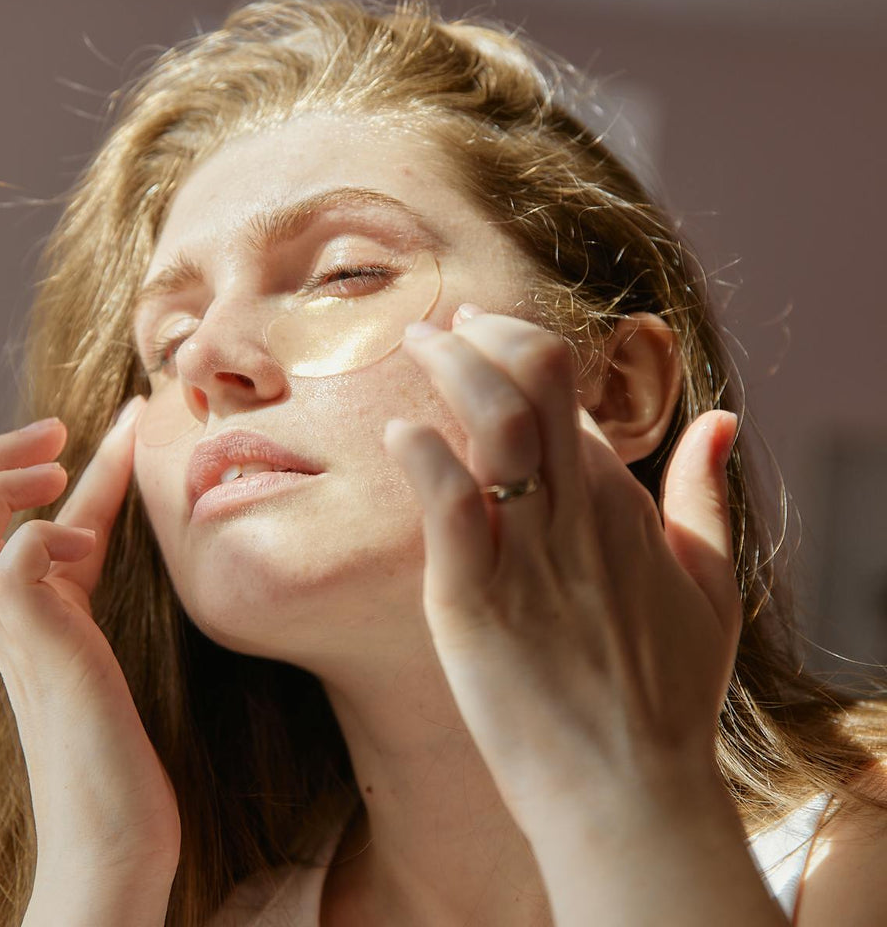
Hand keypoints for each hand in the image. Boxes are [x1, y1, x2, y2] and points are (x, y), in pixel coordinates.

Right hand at [0, 397, 180, 882]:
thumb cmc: (122, 758)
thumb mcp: (114, 652)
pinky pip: (7, 573)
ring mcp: (16, 644)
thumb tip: (128, 547)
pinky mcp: (43, 660)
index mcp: (27, 622)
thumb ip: (104, 603)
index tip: (120, 420)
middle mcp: (7, 628)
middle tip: (55, 437)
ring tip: (54, 476)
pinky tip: (83, 550)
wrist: (116, 847)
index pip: (18, 524)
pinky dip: (38, 538)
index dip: (64, 466)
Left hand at [382, 307, 740, 836]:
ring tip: (417, 347)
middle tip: (444, 326)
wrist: (631, 793)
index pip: (567, 396)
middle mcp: (579, 516)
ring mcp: (528, 557)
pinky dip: (422, 457)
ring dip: (452, 368)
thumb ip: (707, 494)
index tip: (483, 335)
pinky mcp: (476, 603)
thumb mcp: (710, 584)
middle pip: (536, 382)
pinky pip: (451, 508)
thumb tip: (721, 422)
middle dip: (486, 333)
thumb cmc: (667, 696)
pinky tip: (398, 433)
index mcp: (622, 505)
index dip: (522, 352)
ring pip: (494, 424)